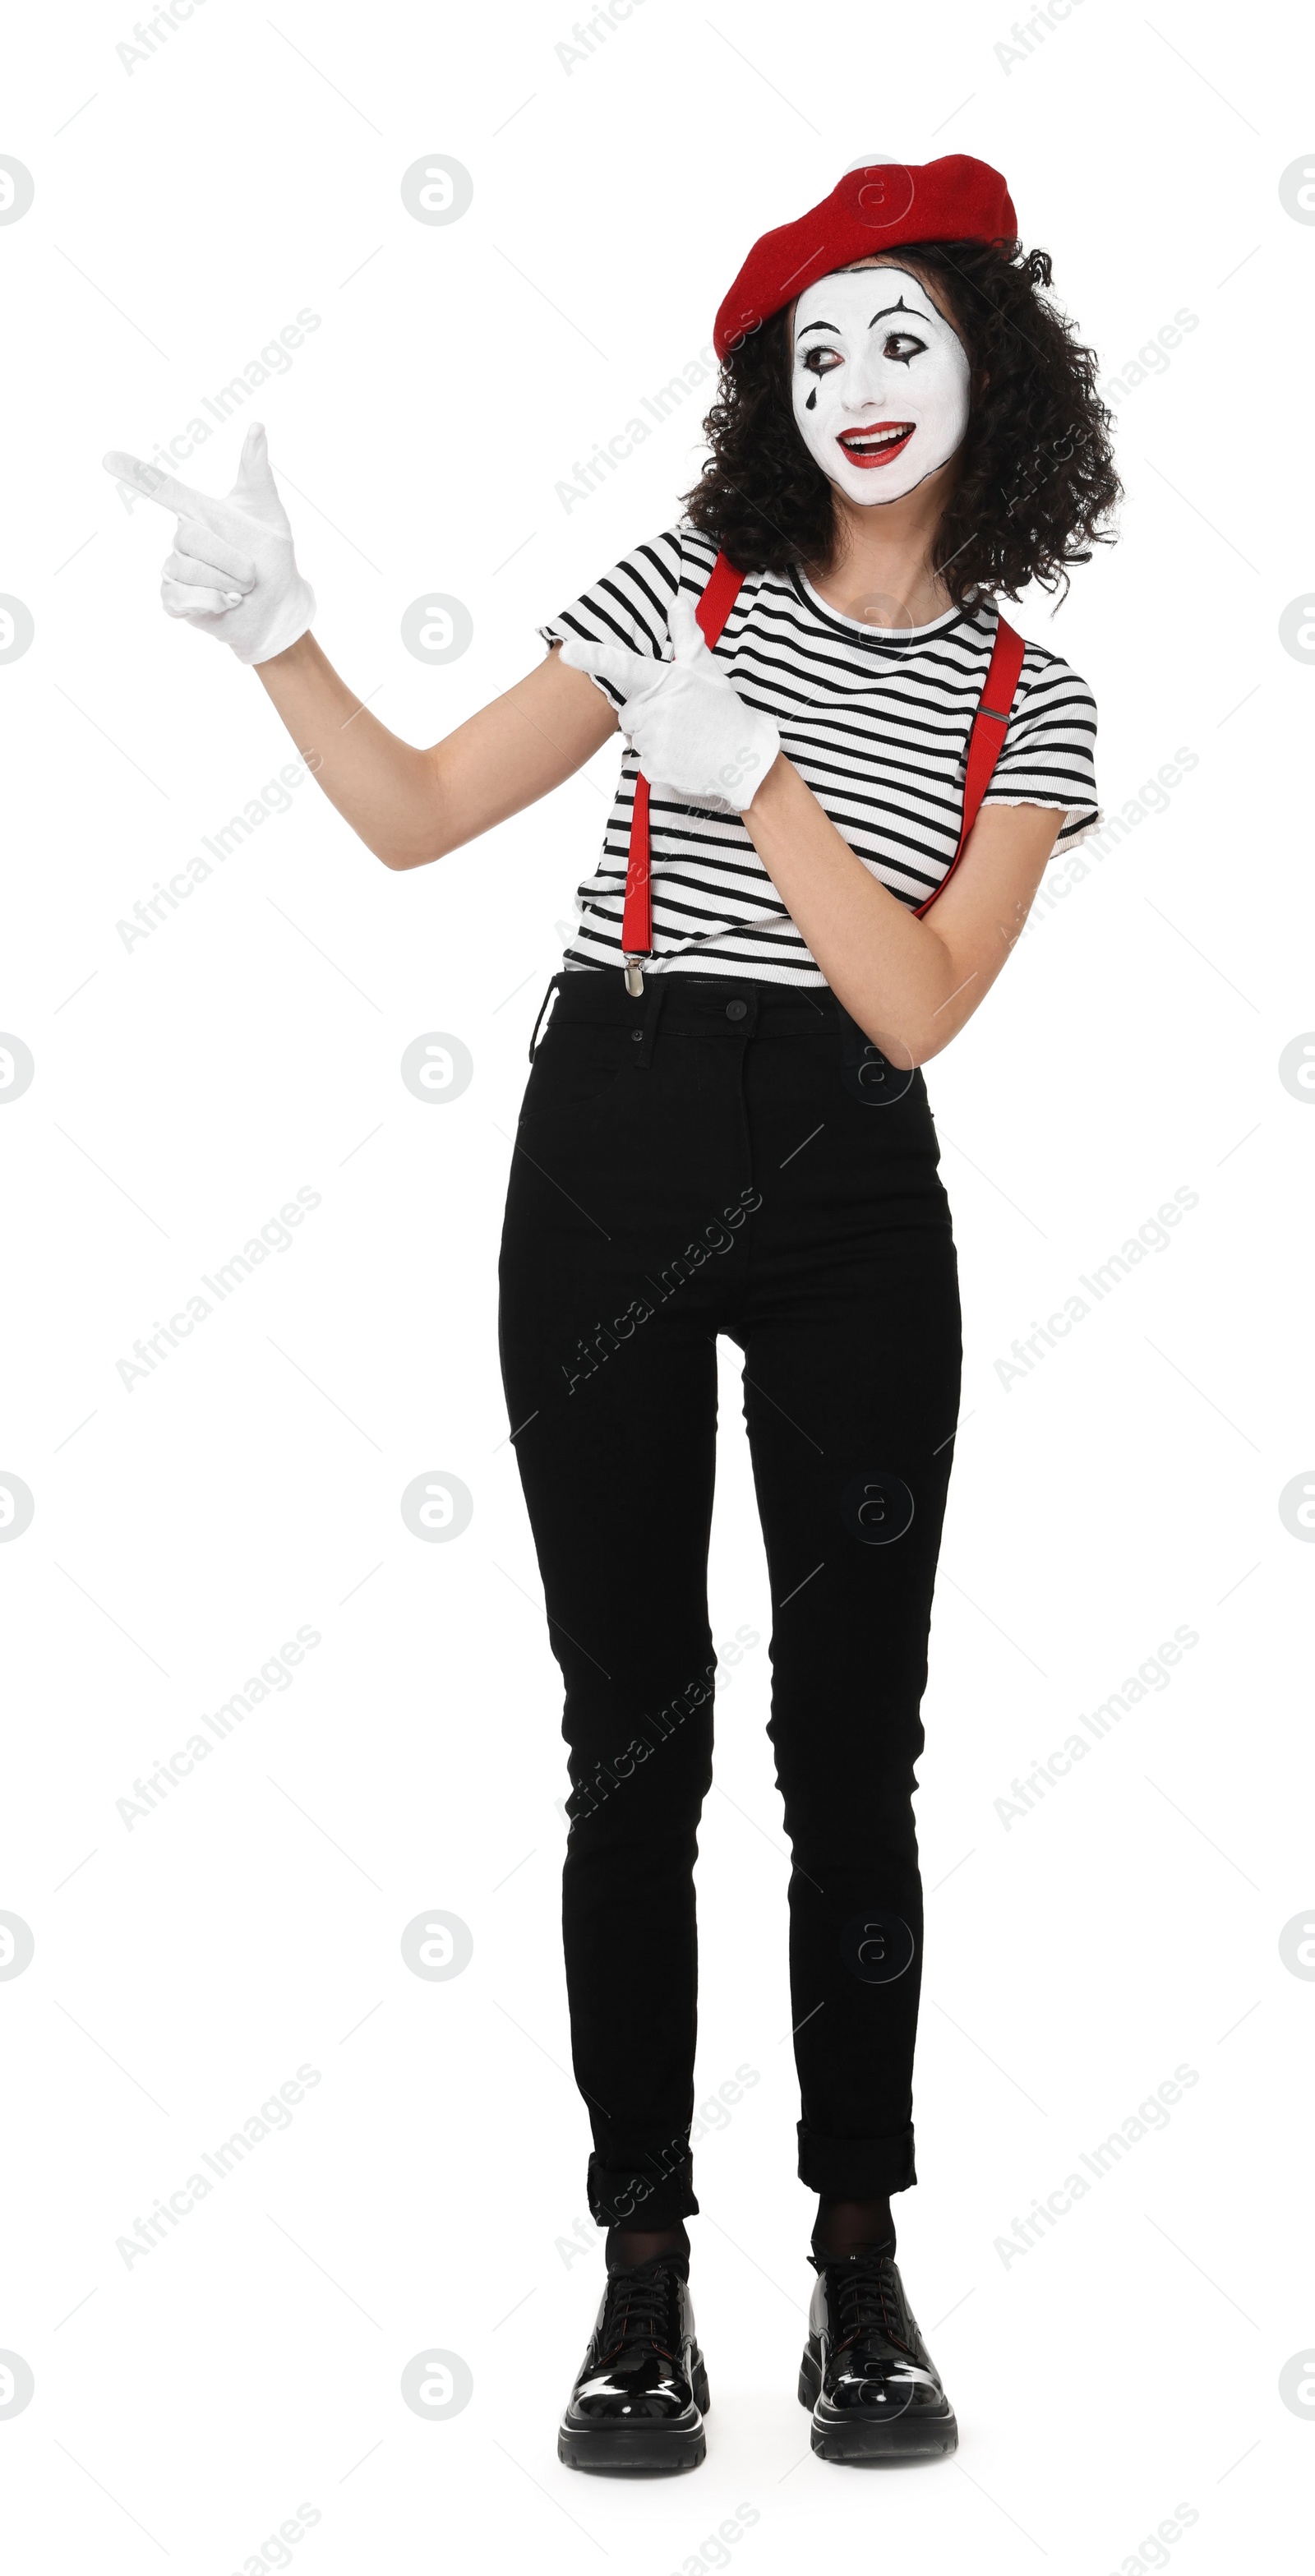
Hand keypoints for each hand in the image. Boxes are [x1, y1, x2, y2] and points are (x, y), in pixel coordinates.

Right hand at [102, 423, 315, 665]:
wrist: (280, 606)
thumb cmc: (272, 557)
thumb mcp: (269, 512)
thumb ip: (257, 471)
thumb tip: (256, 426)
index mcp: (198, 513)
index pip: (161, 488)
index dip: (135, 473)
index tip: (108, 457)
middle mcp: (182, 538)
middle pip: (188, 536)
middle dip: (230, 558)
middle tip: (250, 572)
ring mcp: (176, 569)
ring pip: (186, 569)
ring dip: (225, 583)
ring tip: (240, 589)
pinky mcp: (175, 601)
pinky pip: (179, 598)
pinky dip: (211, 602)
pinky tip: (226, 603)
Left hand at [559, 588, 778, 812]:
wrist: (742, 758)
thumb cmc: (722, 710)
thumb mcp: (705, 668)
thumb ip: (686, 635)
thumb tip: (678, 600)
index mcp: (662, 682)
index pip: (623, 666)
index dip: (593, 657)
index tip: (567, 650)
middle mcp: (654, 710)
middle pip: (629, 713)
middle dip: (647, 715)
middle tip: (679, 717)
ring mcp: (653, 740)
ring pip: (637, 738)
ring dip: (655, 737)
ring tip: (685, 737)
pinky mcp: (655, 767)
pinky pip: (645, 761)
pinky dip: (661, 760)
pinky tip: (683, 755)